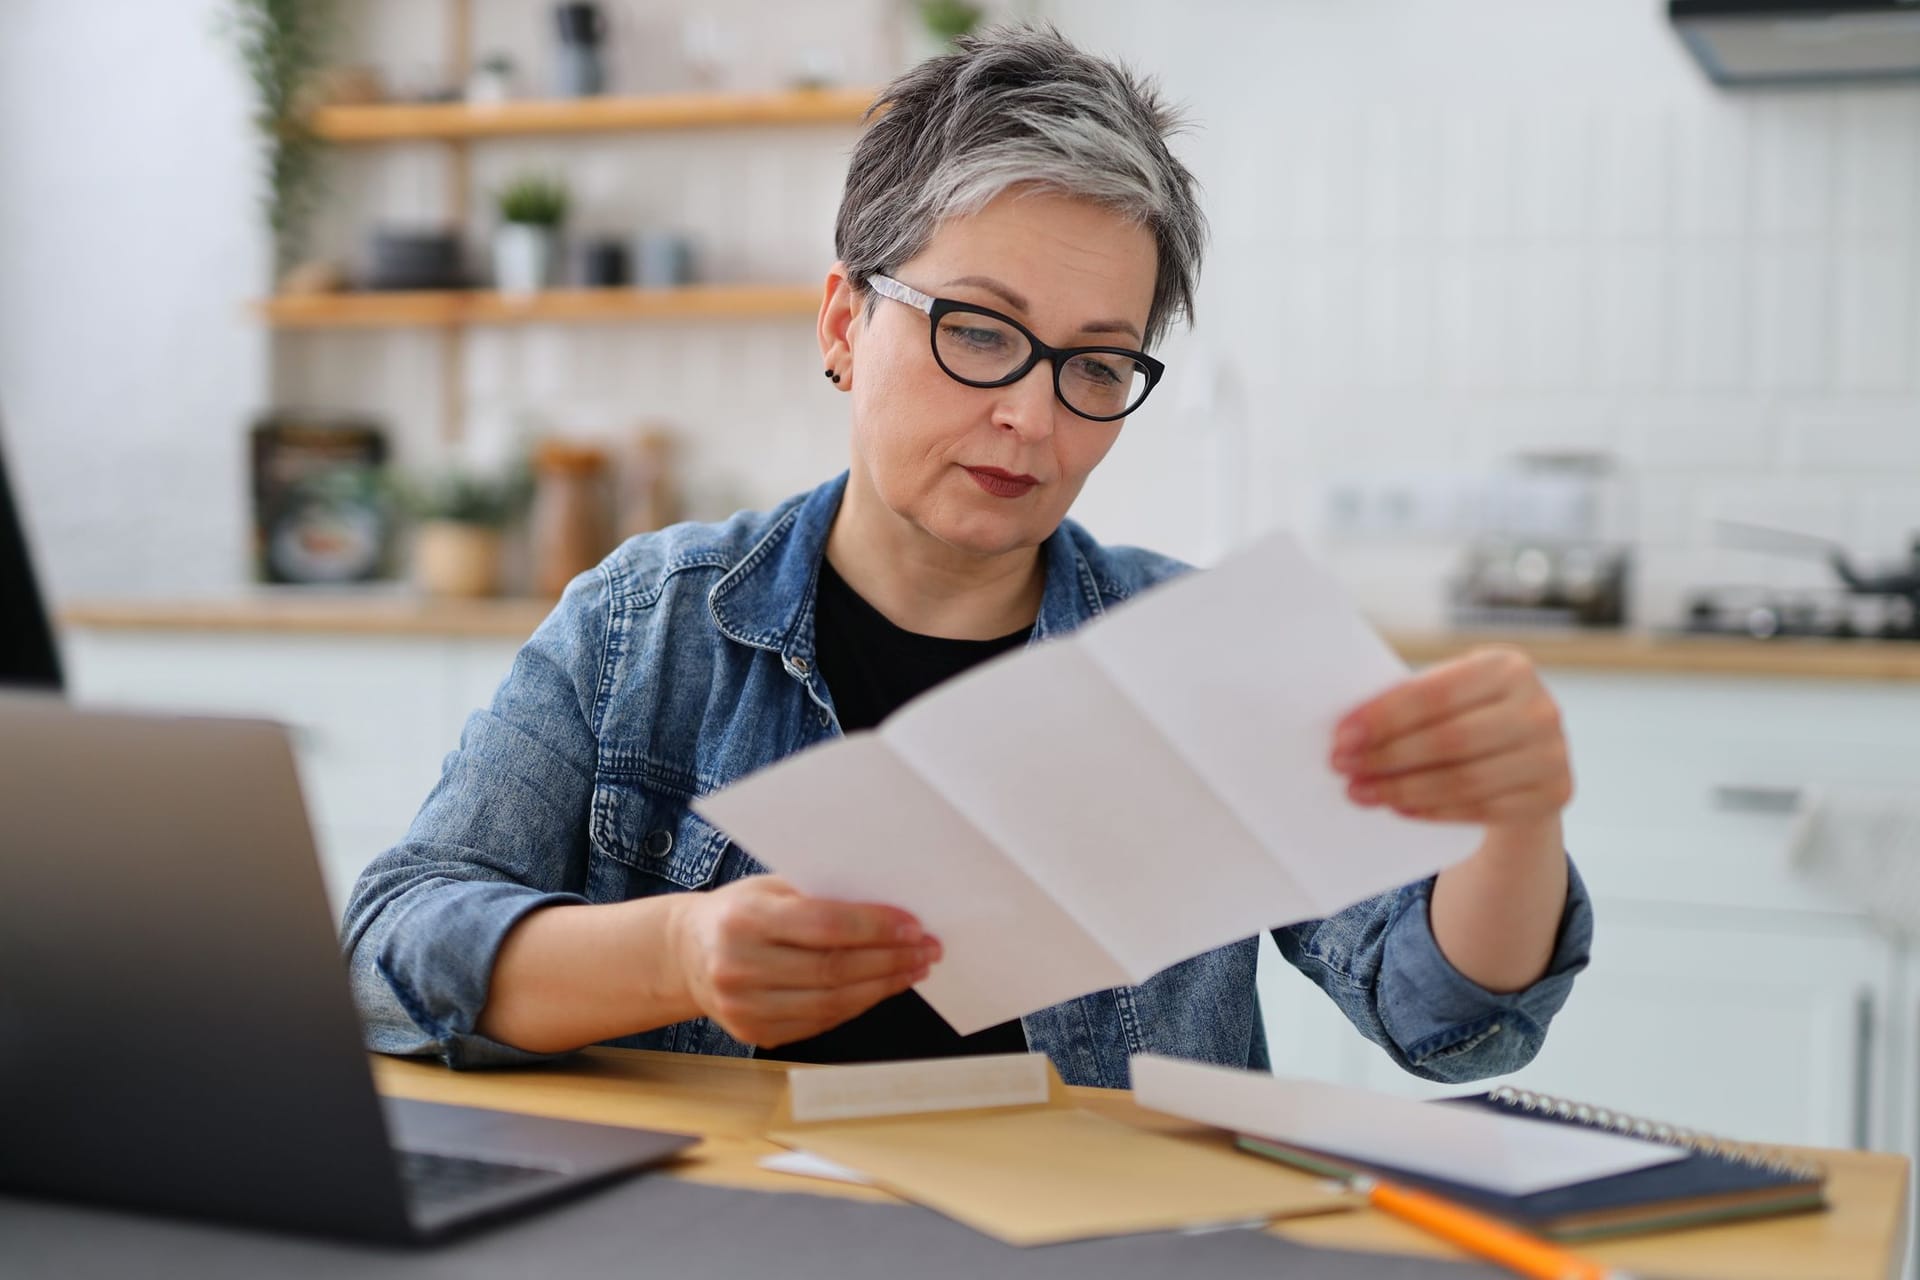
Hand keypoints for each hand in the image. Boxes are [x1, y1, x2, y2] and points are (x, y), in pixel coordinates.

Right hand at [667, 875, 940, 1048]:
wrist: (688, 952)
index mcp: (744, 919)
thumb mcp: (771, 887)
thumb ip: (820, 895)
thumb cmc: (741, 911)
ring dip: (883, 986)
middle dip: (889, 959)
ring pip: (832, 1002)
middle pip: (833, 969)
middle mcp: (738, 966)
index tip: (913, 925)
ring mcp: (744, 1006)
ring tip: (914, 968)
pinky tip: (882, 987)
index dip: (875, 926)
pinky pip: (821, 1022)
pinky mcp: (755, 1033)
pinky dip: (858, 1004)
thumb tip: (890, 906)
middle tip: (927, 948)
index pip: (824, 925)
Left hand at [1330, 646, 1572, 831]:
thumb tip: (1349, 732)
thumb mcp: (1451, 696)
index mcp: (1508, 666)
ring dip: (1403, 789)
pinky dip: (1433, 810)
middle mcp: (1540, 707)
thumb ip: (1411, 702)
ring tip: (1361, 792)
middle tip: (1343, 769)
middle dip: (1387, 756)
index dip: (1385, 717)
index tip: (1342, 737)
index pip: (1436, 693)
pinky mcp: (1553, 793)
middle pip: (1449, 740)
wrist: (1526, 758)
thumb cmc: (1468, 717)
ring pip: (1463, 780)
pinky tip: (1398, 808)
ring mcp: (1553, 753)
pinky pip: (1481, 808)